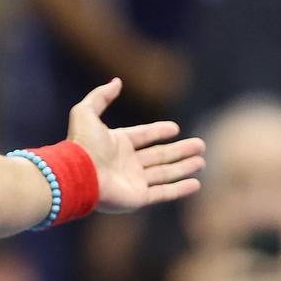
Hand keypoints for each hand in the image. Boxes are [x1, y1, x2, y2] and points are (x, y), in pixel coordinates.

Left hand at [68, 78, 205, 212]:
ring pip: (164, 173)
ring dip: (184, 167)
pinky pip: (163, 193)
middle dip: (180, 151)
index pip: (143, 135)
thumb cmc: (81, 144)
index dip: (158, 131)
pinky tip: (196, 183)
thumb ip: (100, 96)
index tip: (175, 128)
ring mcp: (133, 181)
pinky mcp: (138, 198)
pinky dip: (180, 189)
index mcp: (116, 144)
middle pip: (159, 155)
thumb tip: (117, 81)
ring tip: (201, 161)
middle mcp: (126, 163)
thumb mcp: (86, 112)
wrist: (79, 174)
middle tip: (200, 145)